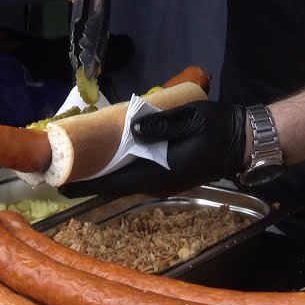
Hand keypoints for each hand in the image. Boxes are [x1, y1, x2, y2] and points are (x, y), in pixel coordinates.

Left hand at [59, 101, 248, 198]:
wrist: (245, 141)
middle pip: (116, 186)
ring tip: (76, 167)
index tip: (62, 185)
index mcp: (161, 173)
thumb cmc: (220, 128)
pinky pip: (135, 177)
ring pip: (125, 182)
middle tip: (59, 175)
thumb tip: (131, 129)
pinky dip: (117, 171)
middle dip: (89, 182)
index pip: (116, 183)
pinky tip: (105, 161)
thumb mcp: (191, 118)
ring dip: (102, 177)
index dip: (88, 185)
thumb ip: (161, 124)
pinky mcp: (168, 176)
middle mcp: (158, 183)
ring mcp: (164, 182)